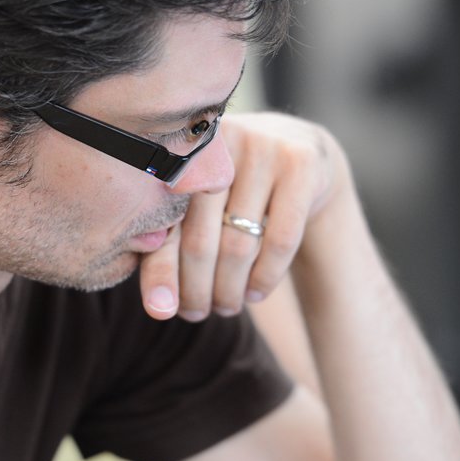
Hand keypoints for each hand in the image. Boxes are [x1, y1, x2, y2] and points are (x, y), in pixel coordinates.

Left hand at [139, 112, 338, 321]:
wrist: (300, 151)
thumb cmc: (233, 191)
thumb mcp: (198, 208)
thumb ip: (169, 247)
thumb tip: (159, 309)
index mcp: (179, 154)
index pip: (164, 225)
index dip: (162, 273)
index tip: (162, 312)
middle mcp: (218, 146)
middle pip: (200, 240)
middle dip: (197, 289)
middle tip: (197, 314)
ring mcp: (261, 150)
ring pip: (239, 245)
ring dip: (230, 290)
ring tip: (226, 308)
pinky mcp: (299, 164)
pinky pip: (280, 240)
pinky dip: (265, 277)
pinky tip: (255, 294)